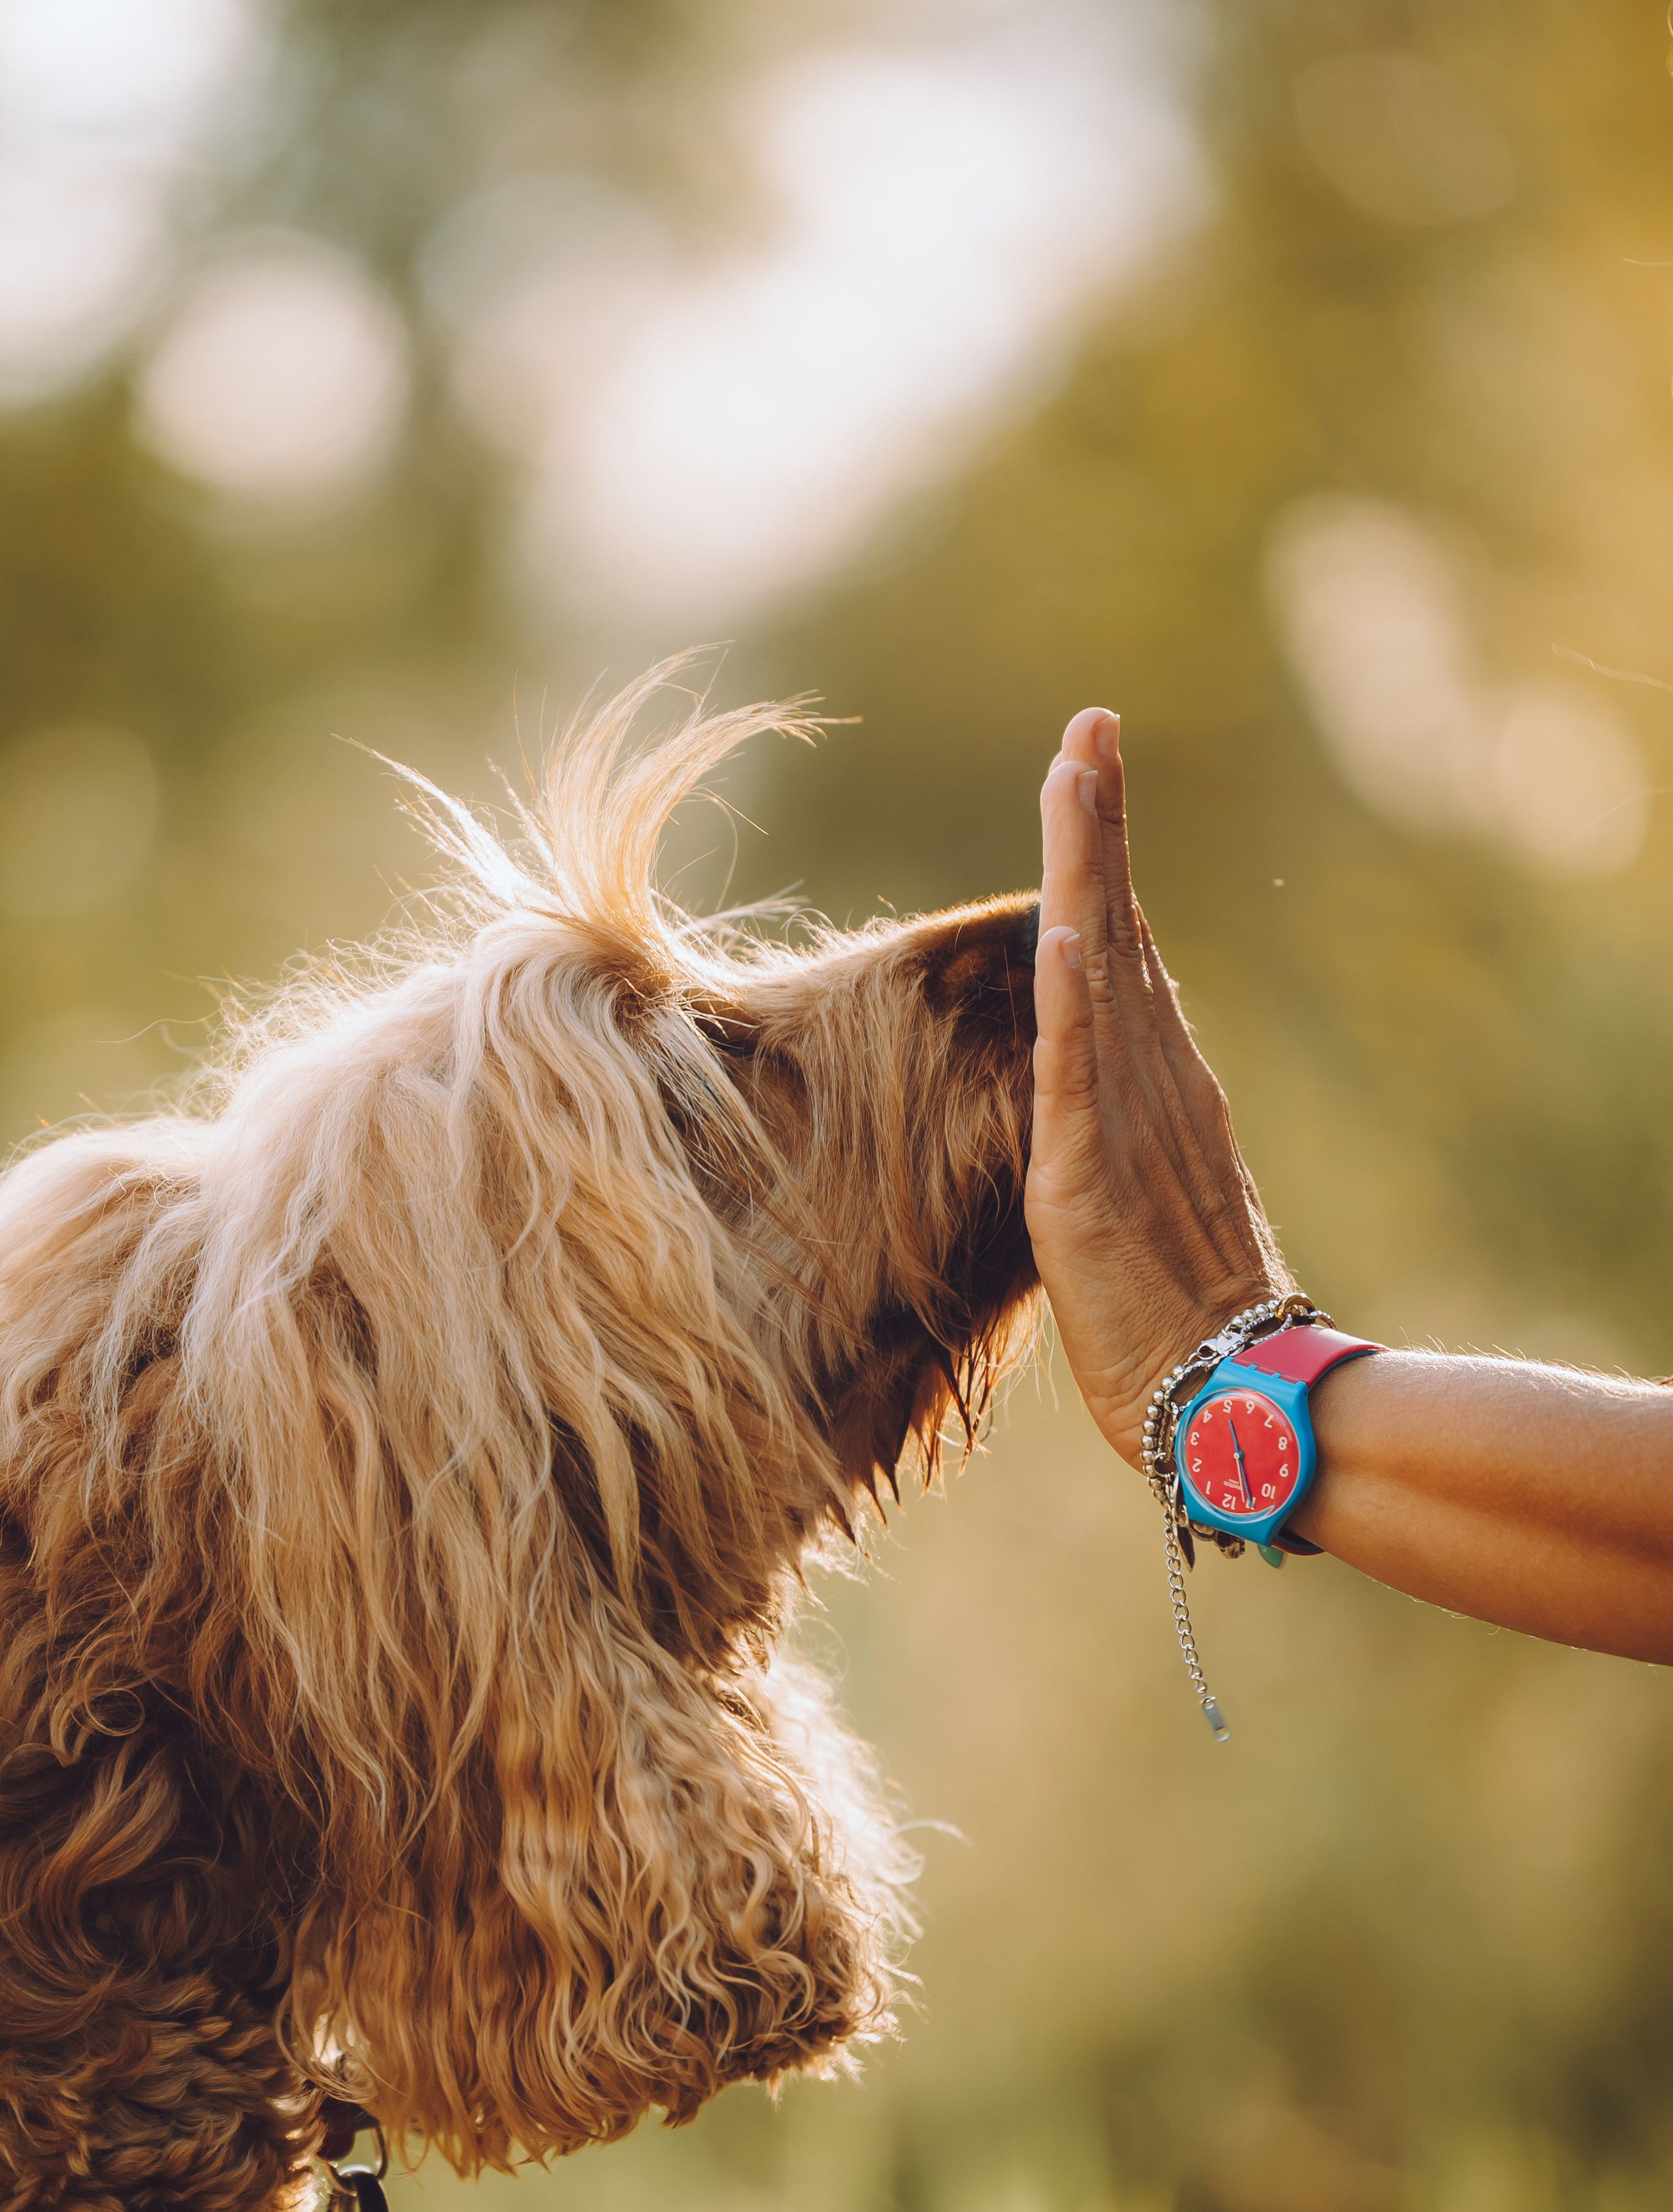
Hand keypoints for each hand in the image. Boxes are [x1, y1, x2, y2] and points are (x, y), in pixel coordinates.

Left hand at [1025, 710, 1289, 1468]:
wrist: (1221, 1391)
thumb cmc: (1177, 1310)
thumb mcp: (1140, 1193)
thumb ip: (1119, 1127)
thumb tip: (1090, 1082)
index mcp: (1159, 1085)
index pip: (1124, 949)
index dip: (1103, 858)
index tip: (1089, 765)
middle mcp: (1152, 1084)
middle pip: (1119, 931)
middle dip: (1099, 829)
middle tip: (1090, 728)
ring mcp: (1124, 1125)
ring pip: (1098, 976)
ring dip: (1084, 876)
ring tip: (1075, 780)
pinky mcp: (1088, 1181)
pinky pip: (1076, 1080)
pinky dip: (1071, 1005)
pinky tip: (1061, 934)